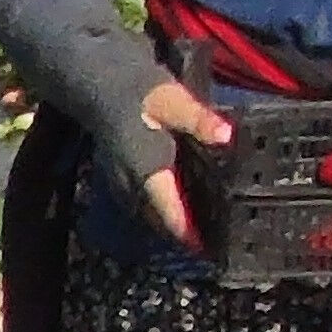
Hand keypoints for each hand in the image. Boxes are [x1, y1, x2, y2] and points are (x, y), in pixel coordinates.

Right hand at [130, 80, 235, 250]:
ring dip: (164, 221)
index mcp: (147, 171)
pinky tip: (167, 203)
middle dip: (177, 231)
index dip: (187, 233)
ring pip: (144, 212)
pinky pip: (136, 202)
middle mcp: (131, 183)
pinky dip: (153, 208)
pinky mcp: (115, 175)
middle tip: (203, 241)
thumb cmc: (142, 93)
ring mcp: (119, 181)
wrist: (105, 83)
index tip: (205, 248)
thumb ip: (200, 121)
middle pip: (156, 219)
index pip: (169, 212)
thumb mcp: (176, 101)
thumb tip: (226, 136)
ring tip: (188, 228)